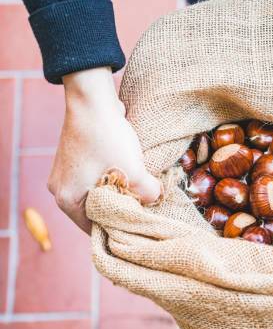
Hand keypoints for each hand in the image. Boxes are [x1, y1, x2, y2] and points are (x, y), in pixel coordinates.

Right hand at [48, 67, 160, 232]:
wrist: (93, 100)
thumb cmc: (109, 138)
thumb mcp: (134, 172)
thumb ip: (147, 194)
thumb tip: (155, 200)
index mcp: (68, 200)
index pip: (95, 228)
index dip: (120, 229)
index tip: (141, 226)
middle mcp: (61, 190)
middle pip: (96, 213)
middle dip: (121, 211)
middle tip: (145, 210)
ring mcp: (67, 174)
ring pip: (99, 195)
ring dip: (120, 195)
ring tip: (141, 193)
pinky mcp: (77, 161)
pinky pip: (97, 180)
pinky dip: (114, 181)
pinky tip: (131, 176)